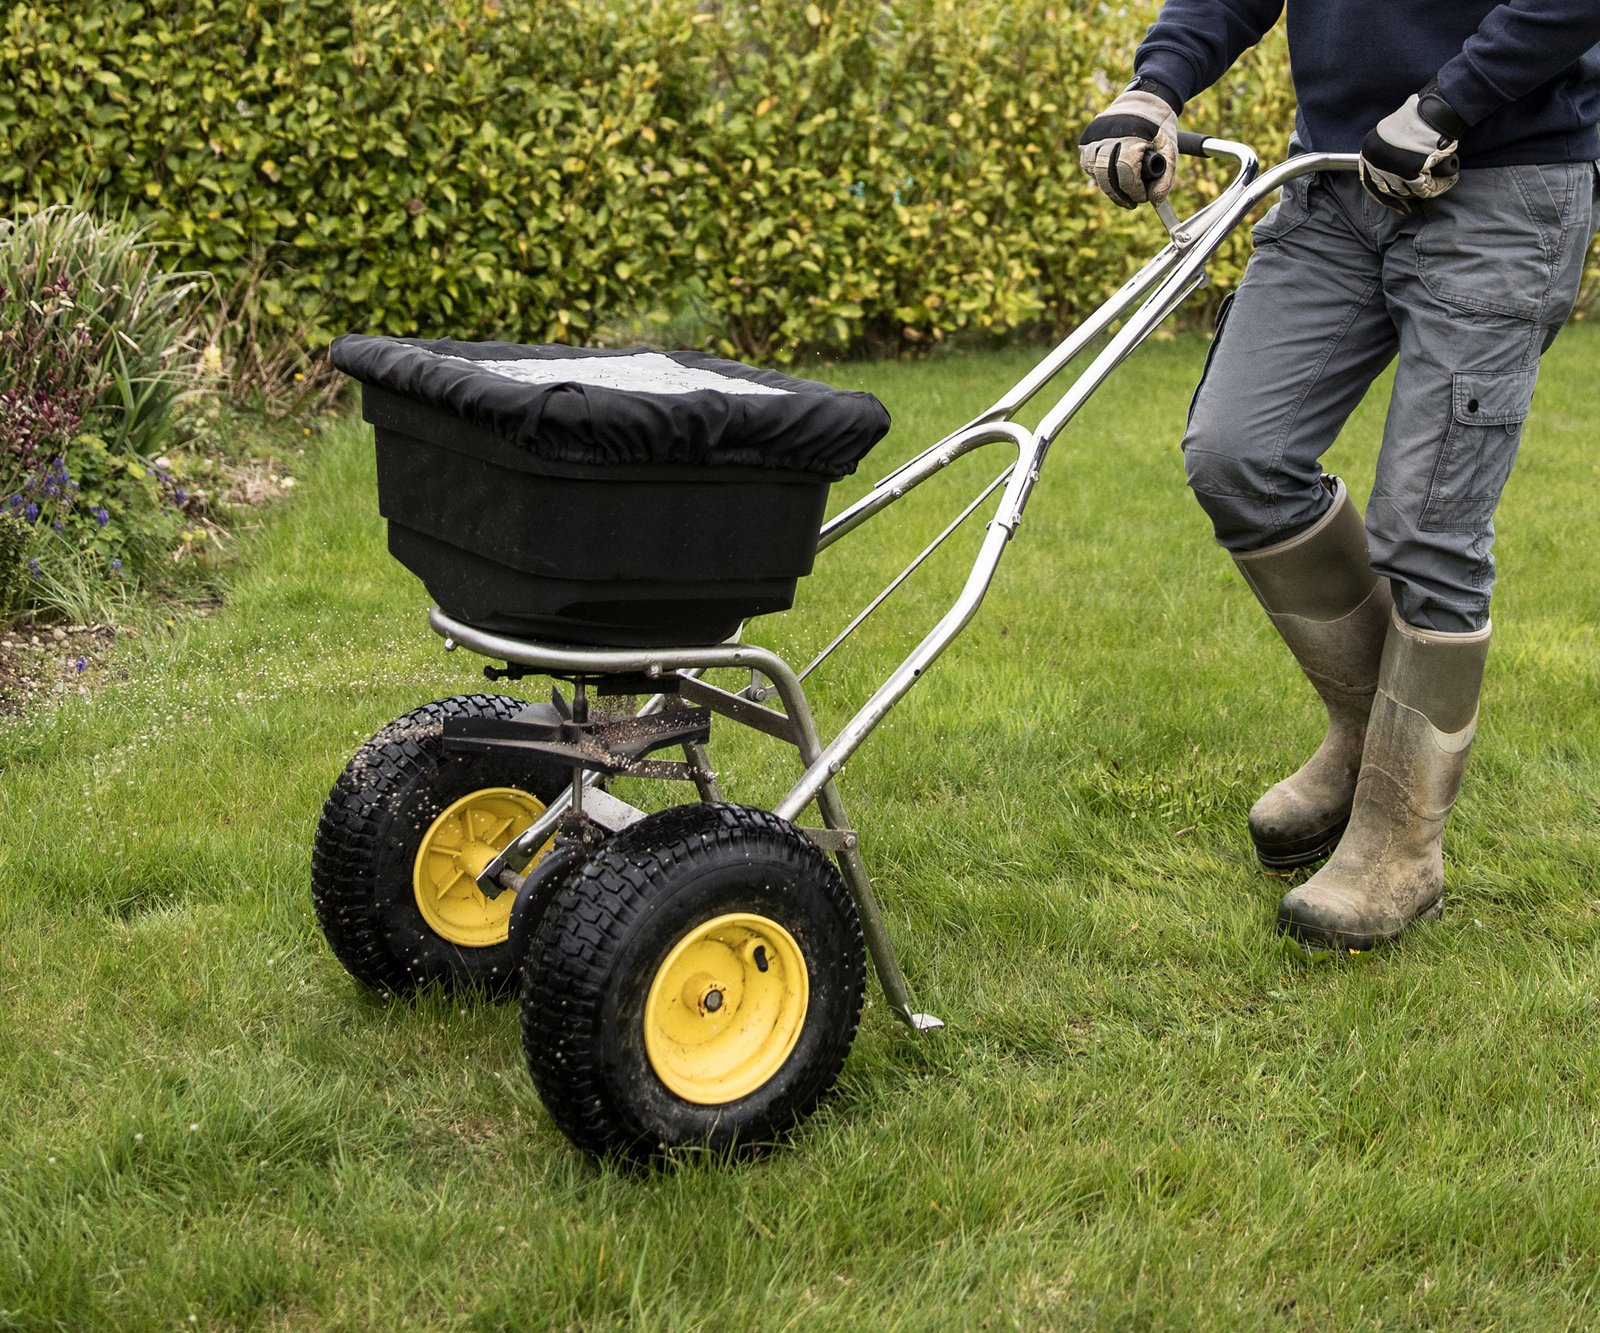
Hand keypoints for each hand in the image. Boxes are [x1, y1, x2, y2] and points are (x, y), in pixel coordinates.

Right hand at [1078, 78, 1180, 209]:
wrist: (1145, 102)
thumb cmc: (1158, 130)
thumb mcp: (1170, 151)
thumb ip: (1166, 177)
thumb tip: (1154, 200)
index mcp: (1132, 134)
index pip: (1125, 170)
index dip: (1133, 190)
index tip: (1142, 197)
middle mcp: (1109, 133)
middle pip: (1106, 174)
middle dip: (1119, 194)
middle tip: (1131, 202)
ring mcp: (1095, 134)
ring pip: (1092, 168)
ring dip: (1106, 184)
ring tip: (1120, 188)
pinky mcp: (1087, 137)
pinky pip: (1087, 162)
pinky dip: (1097, 172)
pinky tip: (1110, 175)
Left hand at [1359, 84, 1466, 212]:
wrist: (1436, 110)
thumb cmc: (1420, 117)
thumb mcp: (1391, 132)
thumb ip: (1386, 152)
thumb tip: (1391, 173)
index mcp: (1369, 149)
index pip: (1370, 182)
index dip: (1382, 194)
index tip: (1394, 202)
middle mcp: (1375, 159)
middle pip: (1388, 188)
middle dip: (1403, 195)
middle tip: (1415, 196)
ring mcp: (1391, 166)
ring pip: (1404, 189)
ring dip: (1419, 189)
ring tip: (1434, 183)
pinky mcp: (1408, 171)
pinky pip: (1420, 188)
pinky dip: (1432, 187)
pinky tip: (1440, 183)